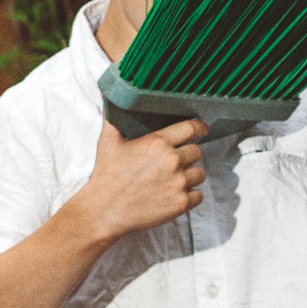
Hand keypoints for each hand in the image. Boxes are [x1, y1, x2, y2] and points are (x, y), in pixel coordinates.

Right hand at [71, 116, 207, 239]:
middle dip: (187, 156)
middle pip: (197, 152)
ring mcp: (178, 182)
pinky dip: (190, 196)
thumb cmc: (106, 176)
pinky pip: (198, 196)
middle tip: (172, 163)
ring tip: (172, 180)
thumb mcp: (108, 142)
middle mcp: (172, 160)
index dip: (199, 128)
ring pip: (200, 174)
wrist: (104, 210)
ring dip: (190, 176)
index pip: (191, 128)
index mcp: (158, 142)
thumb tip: (109, 97)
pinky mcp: (181, 203)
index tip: (202, 129)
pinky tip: (174, 195)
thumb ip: (113, 118)